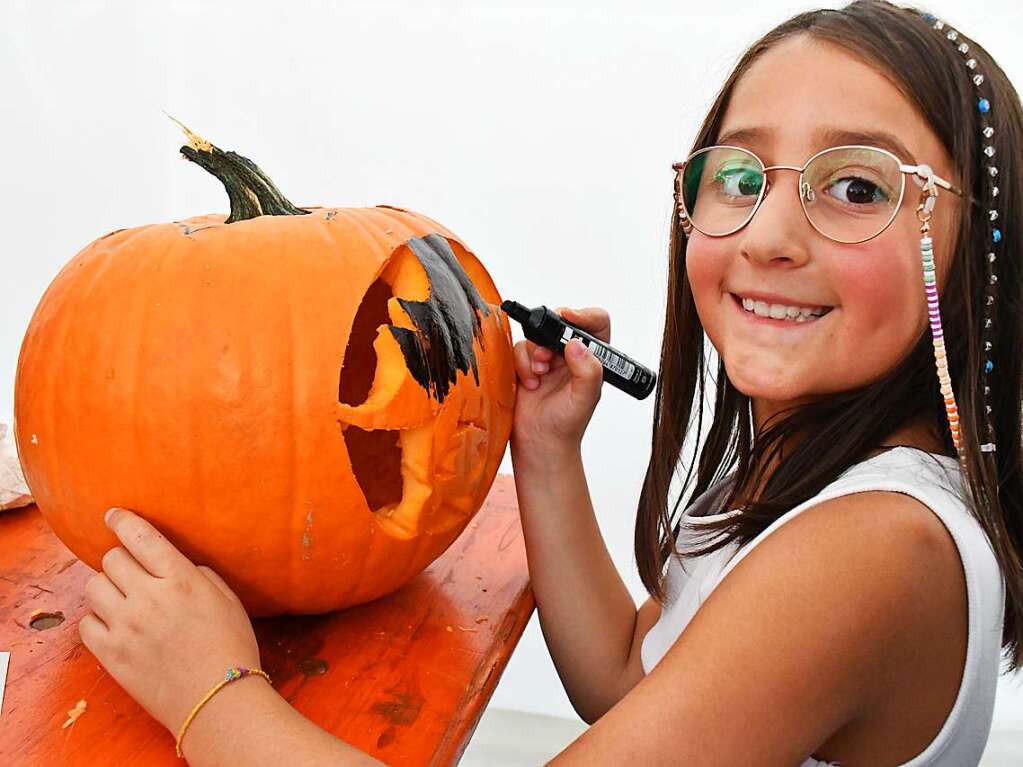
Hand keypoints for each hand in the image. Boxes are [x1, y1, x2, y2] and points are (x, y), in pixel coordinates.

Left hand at [78, 508, 261, 735]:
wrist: (218, 700)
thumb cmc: (231, 648)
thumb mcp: (227, 600)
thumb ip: (198, 574)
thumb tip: (173, 565)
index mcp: (181, 580)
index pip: (140, 536)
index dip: (122, 520)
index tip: (113, 515)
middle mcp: (149, 598)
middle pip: (112, 559)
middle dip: (121, 560)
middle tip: (131, 571)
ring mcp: (126, 627)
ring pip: (93, 587)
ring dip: (107, 588)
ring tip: (122, 599)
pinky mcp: (111, 654)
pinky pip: (86, 623)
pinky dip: (97, 619)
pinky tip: (115, 625)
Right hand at [510, 306, 608, 454]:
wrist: (539, 442)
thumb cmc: (566, 425)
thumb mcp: (586, 399)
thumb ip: (587, 371)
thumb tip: (576, 344)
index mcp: (591, 358)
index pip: (596, 323)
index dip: (584, 316)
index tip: (569, 318)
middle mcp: (570, 354)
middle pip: (561, 323)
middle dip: (550, 338)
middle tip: (546, 356)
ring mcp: (547, 357)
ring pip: (536, 335)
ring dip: (534, 355)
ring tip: (539, 377)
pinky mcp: (526, 363)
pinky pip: (518, 347)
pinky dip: (521, 364)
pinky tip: (529, 384)